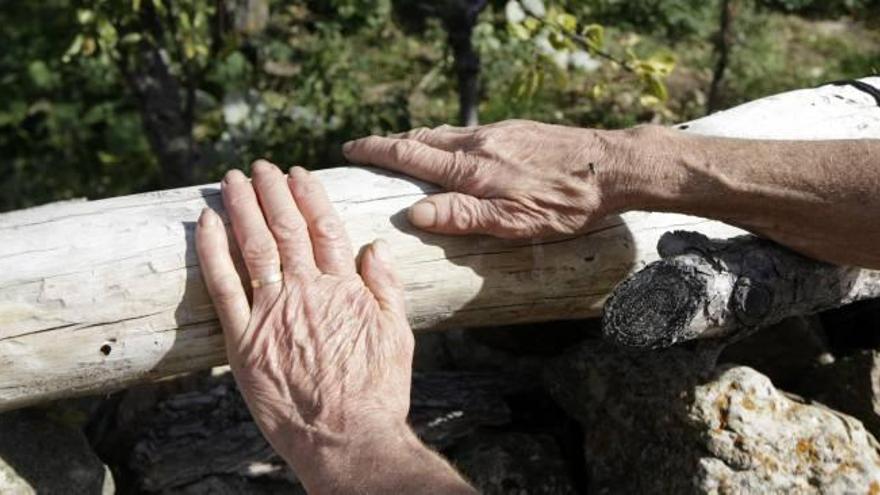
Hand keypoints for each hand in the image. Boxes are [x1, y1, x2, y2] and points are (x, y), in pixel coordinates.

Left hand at [195, 161, 414, 488]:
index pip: (324, 226)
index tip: (298, 173)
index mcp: (344, 288)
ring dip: (241, 208)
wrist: (347, 438)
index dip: (309, 195)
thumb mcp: (398, 334)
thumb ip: (385, 286)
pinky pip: (223, 287)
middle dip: (272, 191)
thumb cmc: (378, 390)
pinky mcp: (243, 342)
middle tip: (261, 167)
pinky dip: (213, 251)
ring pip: (253, 246)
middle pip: (285, 228)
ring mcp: (272, 314)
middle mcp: (306, 292)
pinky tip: (205, 223)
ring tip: (233, 179)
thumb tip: (375, 245)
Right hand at [343, 119, 636, 237]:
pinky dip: (446, 140)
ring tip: (403, 149)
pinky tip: (454, 150)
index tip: (351, 148)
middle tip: (367, 149)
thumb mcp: (513, 221)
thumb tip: (413, 214)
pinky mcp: (515, 131)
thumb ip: (462, 216)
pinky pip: (467, 134)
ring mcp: (497, 134)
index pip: (410, 156)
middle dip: (391, 144)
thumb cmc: (564, 202)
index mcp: (471, 169)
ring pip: (445, 134)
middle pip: (423, 139)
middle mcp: (478, 144)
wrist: (611, 166)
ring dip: (418, 141)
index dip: (377, 151)